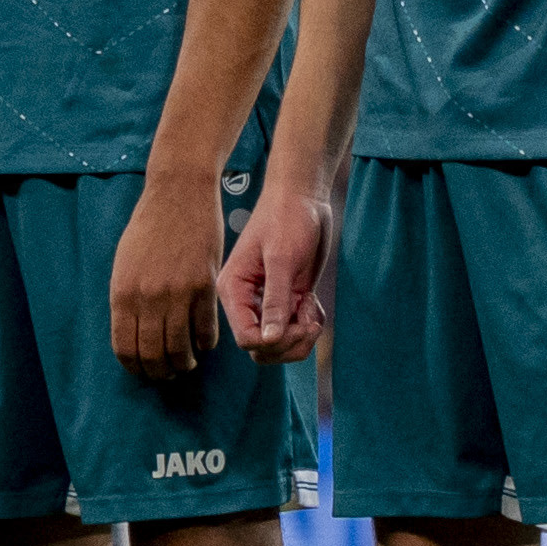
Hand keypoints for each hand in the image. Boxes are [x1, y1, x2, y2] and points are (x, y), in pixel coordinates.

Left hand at [109, 162, 230, 372]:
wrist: (178, 193)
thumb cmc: (149, 226)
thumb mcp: (125, 262)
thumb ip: (127, 298)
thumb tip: (132, 333)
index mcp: (122, 292)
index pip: (125, 347)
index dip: (134, 366)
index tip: (143, 371)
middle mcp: (147, 298)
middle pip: (152, 354)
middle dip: (160, 372)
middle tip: (167, 374)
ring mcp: (177, 293)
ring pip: (181, 348)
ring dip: (184, 363)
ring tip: (187, 363)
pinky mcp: (204, 287)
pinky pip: (205, 329)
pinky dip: (205, 342)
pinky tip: (203, 343)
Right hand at [221, 175, 340, 362]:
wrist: (303, 196)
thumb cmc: (286, 217)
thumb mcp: (281, 258)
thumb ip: (275, 300)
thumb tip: (269, 339)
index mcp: (233, 290)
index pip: (245, 339)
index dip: (271, 342)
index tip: (297, 324)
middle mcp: (246, 301)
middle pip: (261, 349)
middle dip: (289, 343)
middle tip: (309, 320)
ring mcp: (267, 302)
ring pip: (279, 345)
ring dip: (301, 336)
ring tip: (311, 309)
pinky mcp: (287, 300)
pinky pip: (296, 331)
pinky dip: (309, 325)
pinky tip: (313, 302)